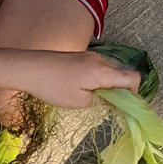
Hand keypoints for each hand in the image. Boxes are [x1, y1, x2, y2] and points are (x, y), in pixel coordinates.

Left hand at [15, 50, 139, 109]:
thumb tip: (112, 100)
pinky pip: (97, 69)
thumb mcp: (79, 101)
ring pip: (108, 73)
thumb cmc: (52, 87)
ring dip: (105, 87)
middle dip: (119, 92)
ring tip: (89, 99)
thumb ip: (101, 101)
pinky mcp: (79, 57)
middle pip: (121, 75)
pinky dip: (95, 81)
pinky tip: (79, 90)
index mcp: (103, 71)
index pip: (133, 78)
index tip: (124, 106)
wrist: (28, 68)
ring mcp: (89, 57)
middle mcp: (100, 60)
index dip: (135, 93)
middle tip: (106, 107)